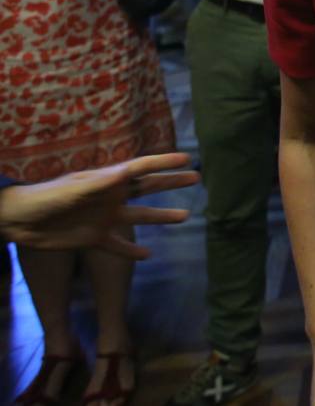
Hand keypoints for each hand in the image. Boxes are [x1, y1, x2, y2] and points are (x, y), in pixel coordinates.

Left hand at [0, 153, 197, 258]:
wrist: (18, 221)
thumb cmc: (45, 198)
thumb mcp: (74, 189)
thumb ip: (101, 183)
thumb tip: (128, 171)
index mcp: (106, 181)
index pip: (141, 168)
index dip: (163, 162)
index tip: (187, 158)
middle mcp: (110, 197)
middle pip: (146, 188)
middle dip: (171, 182)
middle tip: (197, 177)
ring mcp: (103, 219)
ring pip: (139, 217)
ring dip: (161, 217)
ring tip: (185, 217)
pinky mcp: (93, 239)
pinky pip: (117, 246)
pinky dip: (131, 251)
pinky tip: (146, 254)